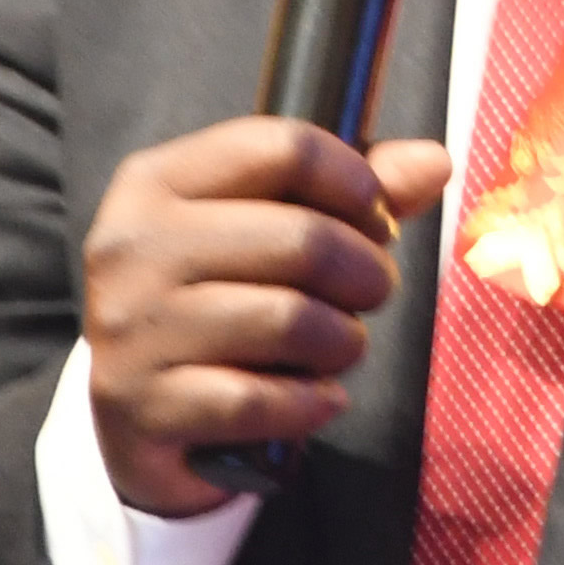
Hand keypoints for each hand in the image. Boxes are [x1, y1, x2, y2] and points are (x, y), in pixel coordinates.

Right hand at [81, 118, 450, 514]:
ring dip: (343, 342)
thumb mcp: (264, 231)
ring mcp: (130, 330)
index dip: (356, 182)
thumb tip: (433, 162)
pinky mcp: (143, 408)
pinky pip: (263, 400)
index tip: (375, 220)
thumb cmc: (215, 303)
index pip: (282, 147)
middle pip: (302, 237)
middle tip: (369, 294)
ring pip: (289, 321)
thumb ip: (350, 193)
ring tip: (338, 347)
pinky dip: (310, 403)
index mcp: (156, 182)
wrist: (132, 416)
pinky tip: (315, 399)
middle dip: (365, 273)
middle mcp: (132, 247)